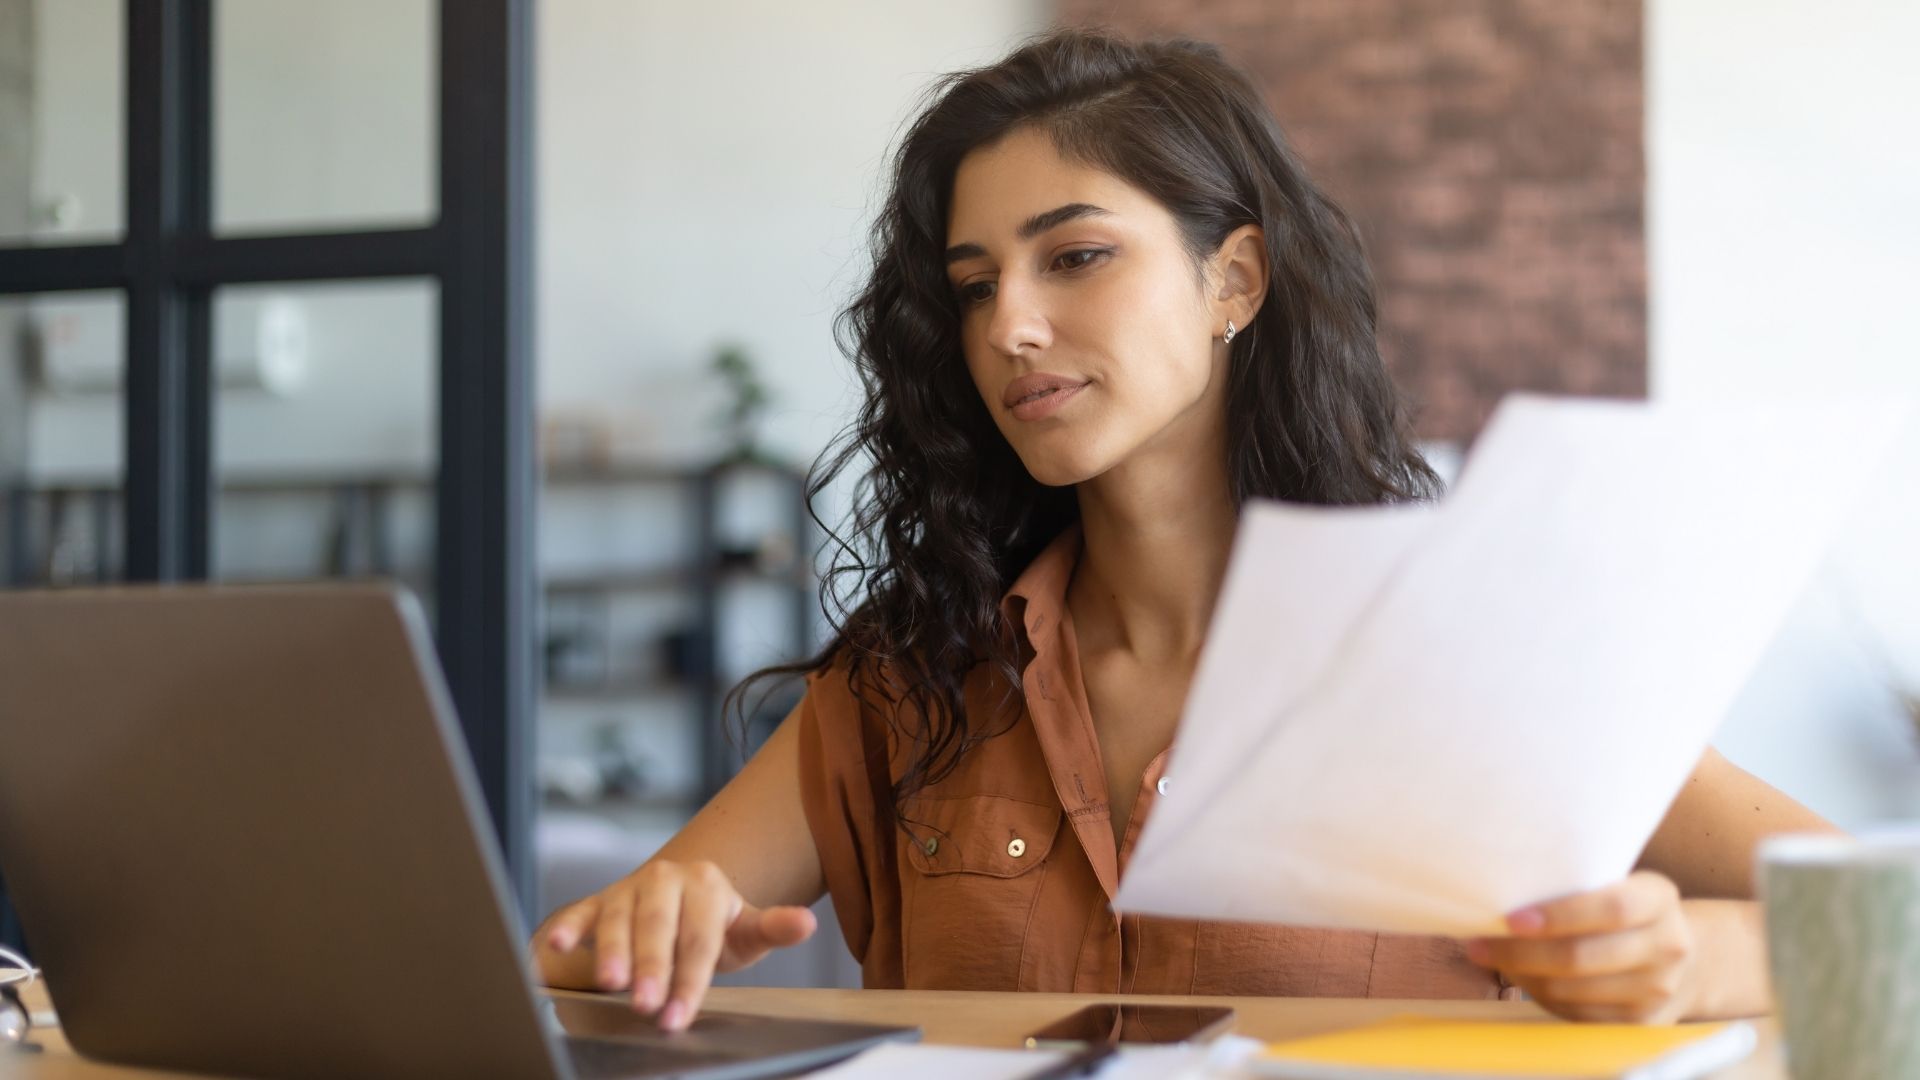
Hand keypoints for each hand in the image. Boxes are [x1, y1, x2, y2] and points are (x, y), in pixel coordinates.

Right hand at [531, 860, 817, 1030]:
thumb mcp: (745, 930)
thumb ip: (773, 928)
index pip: (699, 937)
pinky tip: (555, 944)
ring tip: (611, 983)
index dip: (690, 979)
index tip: (679, 1015)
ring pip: (619, 918)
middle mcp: (665, 879)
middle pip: (658, 926)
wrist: (676, 904)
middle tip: (647, 1005)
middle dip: (652, 967)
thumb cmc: (712, 926)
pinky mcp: (597, 899)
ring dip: (612, 951)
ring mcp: (628, 887)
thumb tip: (807, 922)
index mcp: (705, 884)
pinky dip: (568, 926)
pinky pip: (581, 910)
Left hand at [1462, 870, 1697, 1023]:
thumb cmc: (1625, 911)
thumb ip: (1577, 884)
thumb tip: (1502, 888)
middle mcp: (1667, 946)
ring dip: (1523, 977)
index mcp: (1659, 899)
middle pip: (1583, 957)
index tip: (1512, 919)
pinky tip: (1521, 979)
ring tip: (1491, 959)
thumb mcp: (1619, 883)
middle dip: (1521, 953)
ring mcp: (1658, 989)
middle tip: (1479, 945)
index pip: (1612, 908)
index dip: (1560, 916)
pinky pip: (1578, 1013)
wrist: (1683, 959)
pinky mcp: (1642, 1022)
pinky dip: (1541, 996)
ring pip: (1574, 991)